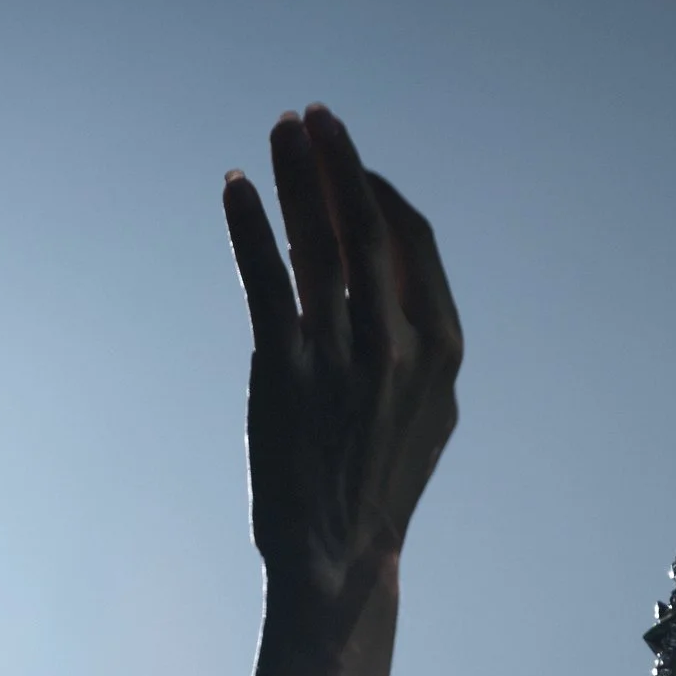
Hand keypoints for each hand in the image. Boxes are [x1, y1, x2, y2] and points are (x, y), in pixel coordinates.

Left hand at [223, 106, 461, 607]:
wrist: (338, 559)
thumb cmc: (376, 483)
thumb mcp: (425, 412)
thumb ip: (417, 343)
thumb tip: (395, 277)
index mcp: (441, 350)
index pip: (413, 242)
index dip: (378, 192)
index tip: (346, 164)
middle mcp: (399, 345)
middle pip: (368, 225)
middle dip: (339, 160)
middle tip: (313, 116)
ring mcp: (343, 357)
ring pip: (319, 241)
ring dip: (296, 176)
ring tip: (278, 130)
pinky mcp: (284, 372)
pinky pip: (266, 278)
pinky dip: (249, 225)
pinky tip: (234, 188)